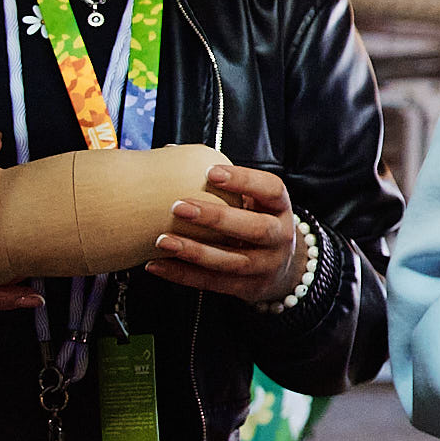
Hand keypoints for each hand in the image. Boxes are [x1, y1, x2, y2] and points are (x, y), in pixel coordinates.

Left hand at [149, 162, 300, 301]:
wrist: (281, 268)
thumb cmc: (254, 221)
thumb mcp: (252, 201)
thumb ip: (222, 183)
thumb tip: (171, 152)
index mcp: (280, 207)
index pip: (271, 189)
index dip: (244, 180)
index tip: (210, 172)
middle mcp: (279, 237)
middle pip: (255, 228)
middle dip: (216, 218)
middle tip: (178, 207)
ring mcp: (266, 266)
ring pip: (233, 261)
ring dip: (196, 251)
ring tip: (162, 240)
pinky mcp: (248, 289)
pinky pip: (214, 283)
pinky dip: (184, 275)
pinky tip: (158, 264)